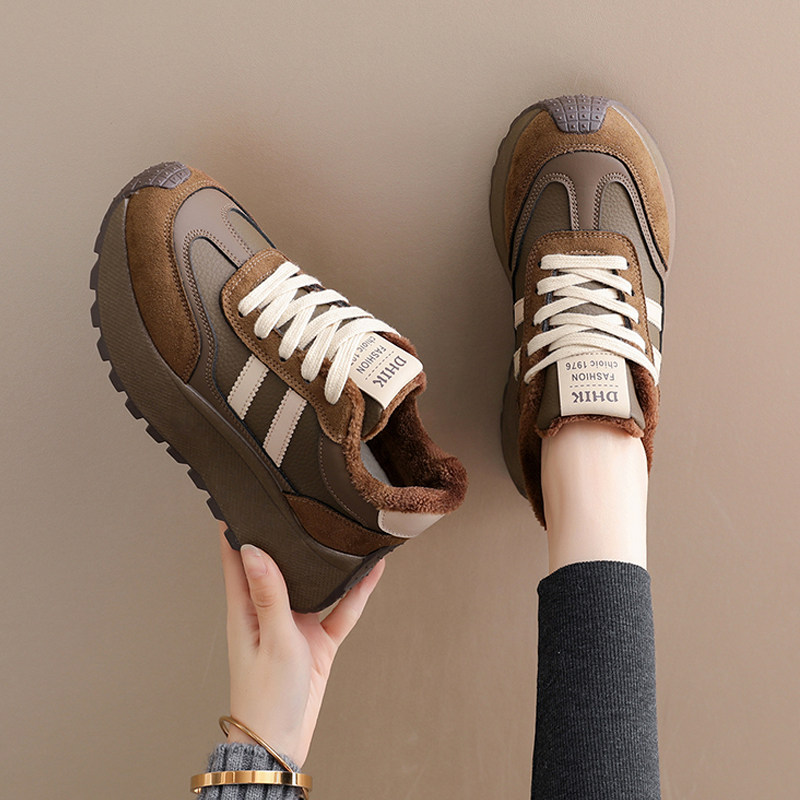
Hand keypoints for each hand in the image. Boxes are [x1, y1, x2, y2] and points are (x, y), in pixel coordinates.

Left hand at [218, 522, 384, 766]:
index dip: (236, 528)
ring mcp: (294, 625)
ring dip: (324, 562)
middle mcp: (268, 611)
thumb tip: (253, 549)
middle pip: (276, 564)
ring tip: (338, 531)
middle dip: (285, 536)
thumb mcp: (272, 638)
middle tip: (298, 503)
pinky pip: (339, 610)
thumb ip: (269, 594)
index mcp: (244, 609)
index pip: (235, 559)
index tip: (242, 498)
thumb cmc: (264, 696)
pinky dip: (355, 593)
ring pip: (313, 583)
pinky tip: (370, 574)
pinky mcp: (317, 641)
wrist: (281, 741)